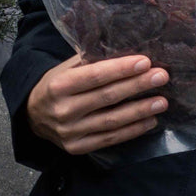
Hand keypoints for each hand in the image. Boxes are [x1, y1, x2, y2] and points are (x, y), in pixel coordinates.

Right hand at [26, 54, 168, 154]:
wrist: (32, 115)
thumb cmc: (57, 83)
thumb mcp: (67, 67)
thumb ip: (92, 58)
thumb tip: (128, 46)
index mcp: (60, 85)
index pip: (95, 76)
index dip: (121, 69)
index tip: (145, 62)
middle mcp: (63, 110)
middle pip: (107, 97)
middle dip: (137, 86)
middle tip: (161, 76)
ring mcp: (70, 133)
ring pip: (111, 121)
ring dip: (140, 111)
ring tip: (162, 101)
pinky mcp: (77, 148)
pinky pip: (109, 139)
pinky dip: (132, 131)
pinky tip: (150, 121)